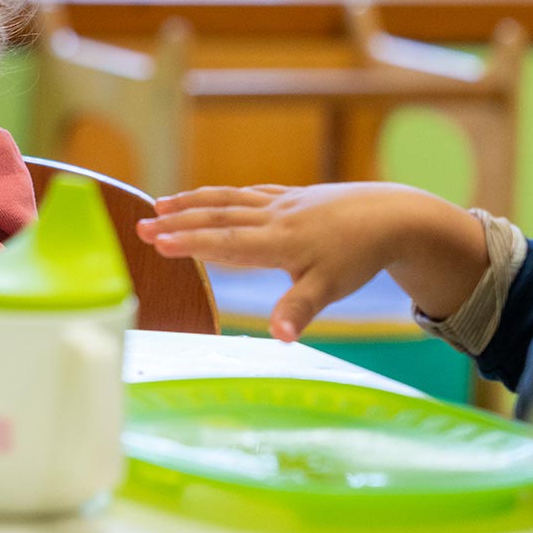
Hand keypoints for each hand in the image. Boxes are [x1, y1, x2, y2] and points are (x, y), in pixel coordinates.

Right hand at [135, 181, 483, 341]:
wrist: (393, 214)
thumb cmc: (360, 255)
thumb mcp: (330, 288)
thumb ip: (298, 310)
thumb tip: (278, 338)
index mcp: (278, 241)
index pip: (224, 241)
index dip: (189, 242)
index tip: (156, 241)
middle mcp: (272, 218)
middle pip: (217, 217)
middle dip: (177, 222)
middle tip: (140, 226)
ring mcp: (279, 204)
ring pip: (227, 200)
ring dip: (191, 203)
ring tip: (158, 205)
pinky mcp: (289, 197)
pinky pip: (246, 194)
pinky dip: (220, 195)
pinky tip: (208, 197)